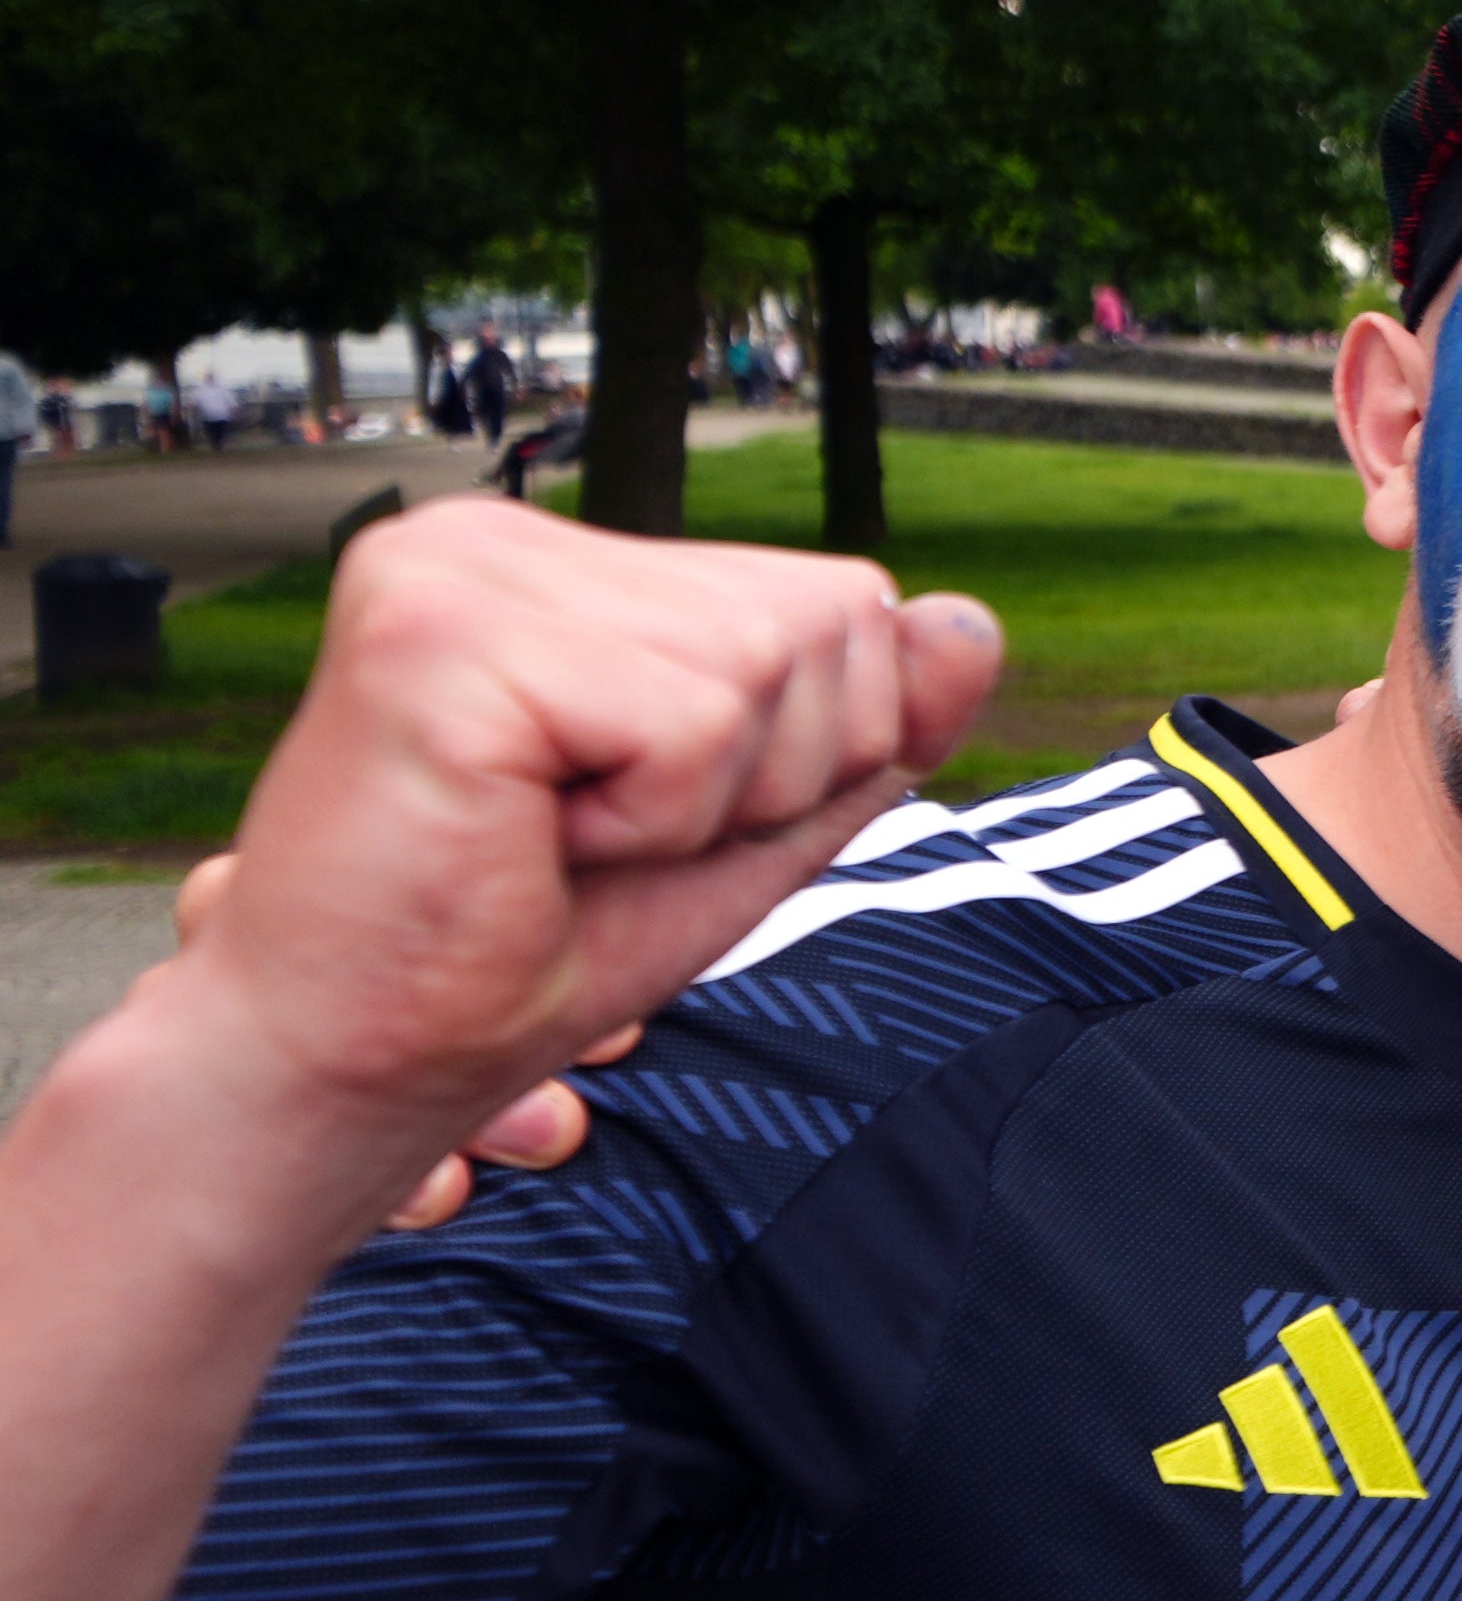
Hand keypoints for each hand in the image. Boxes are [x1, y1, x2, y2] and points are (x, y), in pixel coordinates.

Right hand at [140, 500, 1002, 1202]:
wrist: (350, 1063)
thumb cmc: (525, 952)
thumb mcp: (746, 829)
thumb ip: (865, 725)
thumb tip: (971, 621)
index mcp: (560, 560)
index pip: (840, 604)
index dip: (803, 754)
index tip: (634, 818)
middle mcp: (502, 537)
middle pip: (828, 622)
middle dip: (762, 780)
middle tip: (591, 842)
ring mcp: (462, 567)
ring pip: (769, 669)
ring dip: (697, 808)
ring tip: (554, 840)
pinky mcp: (442, 631)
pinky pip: (691, 721)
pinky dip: (649, 820)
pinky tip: (528, 837)